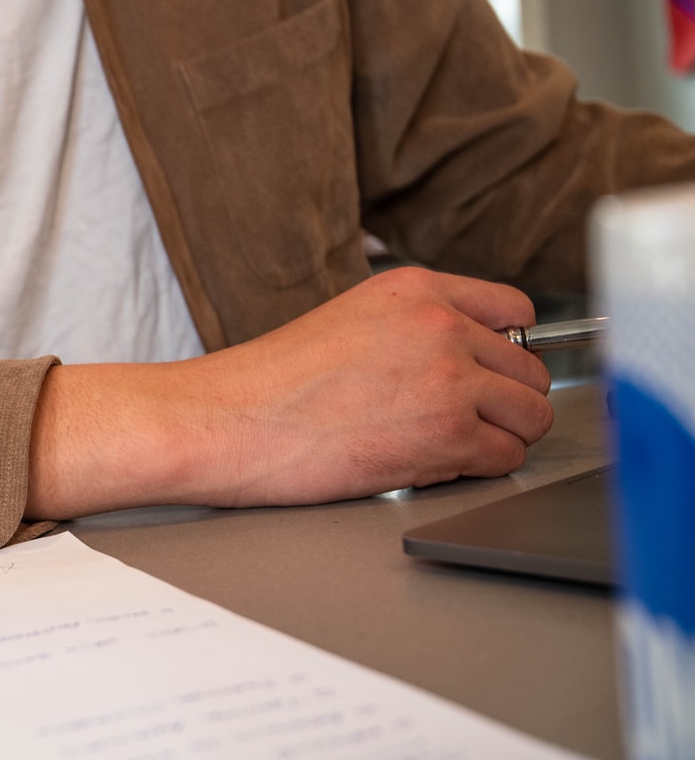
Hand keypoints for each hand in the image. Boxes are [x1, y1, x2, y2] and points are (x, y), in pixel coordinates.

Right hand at [25, 267, 553, 517]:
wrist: (227, 422)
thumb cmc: (269, 385)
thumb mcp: (350, 322)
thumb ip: (415, 328)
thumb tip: (472, 358)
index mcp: (415, 289)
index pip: (515, 312)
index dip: (503, 352)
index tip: (486, 375)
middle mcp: (440, 324)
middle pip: (530, 371)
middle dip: (501, 403)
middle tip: (453, 422)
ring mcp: (449, 379)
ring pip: (531, 417)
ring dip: (496, 439)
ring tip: (440, 446)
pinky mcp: (448, 435)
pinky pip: (506, 459)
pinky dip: (476, 471)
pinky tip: (427, 465)